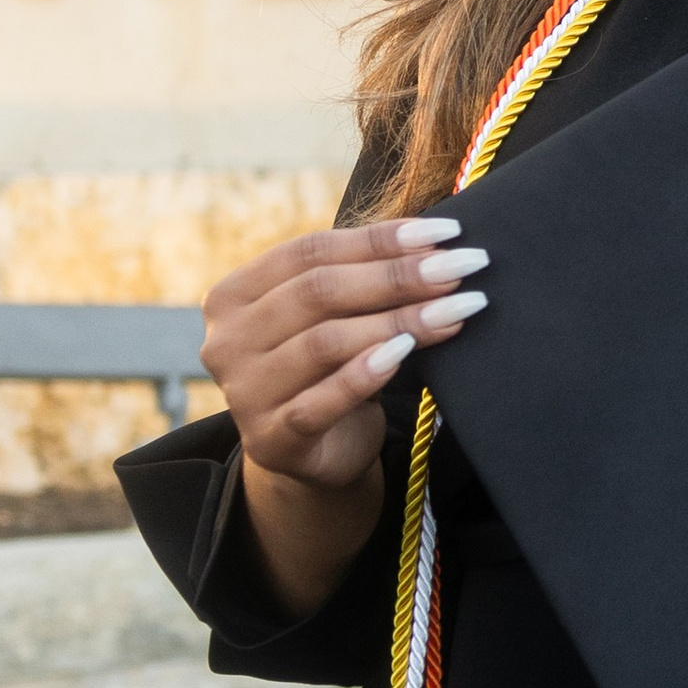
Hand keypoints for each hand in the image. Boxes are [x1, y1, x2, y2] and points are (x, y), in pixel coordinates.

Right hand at [202, 216, 486, 614]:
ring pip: (326, 342)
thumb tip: (436, 241)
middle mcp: (227, 342)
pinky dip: (366, 373)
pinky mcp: (273, 440)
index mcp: (233, 296)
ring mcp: (244, 393)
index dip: (378, 239)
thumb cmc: (330, 370)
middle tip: (461, 268)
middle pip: (319, 292)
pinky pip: (322, 401)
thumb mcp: (334, 317)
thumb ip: (360, 278)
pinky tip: (407, 353)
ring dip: (400, 321)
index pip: (308, 252)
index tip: (445, 232)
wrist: (319, 454)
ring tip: (457, 309)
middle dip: (399, 276)